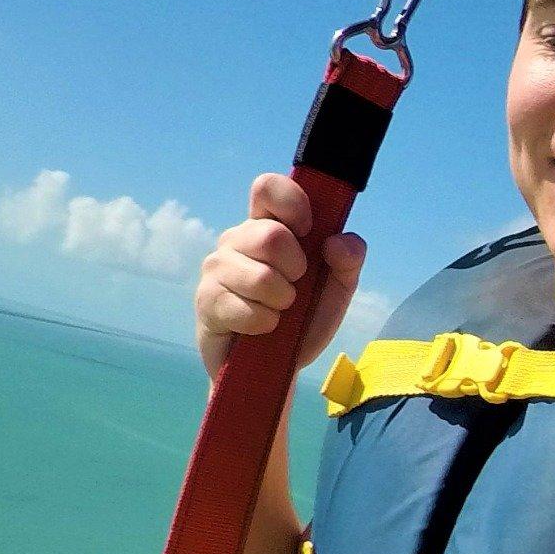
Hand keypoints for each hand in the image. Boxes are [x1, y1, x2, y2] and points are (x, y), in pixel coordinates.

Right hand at [195, 172, 364, 380]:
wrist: (275, 366)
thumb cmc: (303, 319)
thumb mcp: (337, 289)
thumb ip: (348, 260)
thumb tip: (337, 242)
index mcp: (268, 225)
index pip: (268, 187)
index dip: (292, 203)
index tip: (309, 231)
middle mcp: (237, 239)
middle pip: (270, 236)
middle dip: (297, 269)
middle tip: (296, 288)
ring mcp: (216, 268)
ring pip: (260, 276)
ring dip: (282, 302)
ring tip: (279, 310)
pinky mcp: (206, 300)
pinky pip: (245, 309)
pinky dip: (266, 324)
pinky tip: (263, 328)